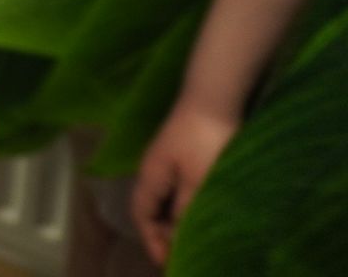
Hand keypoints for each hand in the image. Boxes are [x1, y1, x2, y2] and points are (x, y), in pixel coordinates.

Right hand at [130, 100, 239, 264]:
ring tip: (193, 236)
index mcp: (151, 176)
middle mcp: (155, 168)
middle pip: (152, 207)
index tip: (166, 263)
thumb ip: (186, 209)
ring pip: (167, 197)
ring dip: (176, 218)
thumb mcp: (197, 181)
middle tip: (182, 254)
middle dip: (163, 233)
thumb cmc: (204, 140)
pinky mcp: (185, 152)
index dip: (151, 240)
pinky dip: (186, 204)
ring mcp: (170, 158)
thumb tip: (179, 234)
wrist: (213, 96)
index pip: (142, 214)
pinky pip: (179, 187)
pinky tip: (202, 208)